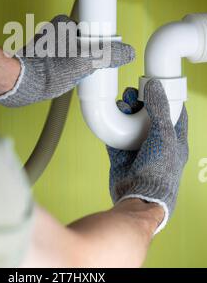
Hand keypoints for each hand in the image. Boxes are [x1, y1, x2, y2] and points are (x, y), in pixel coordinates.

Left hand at [0, 15, 134, 106]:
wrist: (19, 84)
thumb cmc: (48, 68)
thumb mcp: (86, 60)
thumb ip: (109, 54)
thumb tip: (128, 52)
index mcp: (64, 22)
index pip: (91, 29)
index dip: (99, 44)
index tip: (102, 55)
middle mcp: (53, 30)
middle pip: (83, 42)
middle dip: (88, 56)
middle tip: (88, 69)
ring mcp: (45, 44)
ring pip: (72, 54)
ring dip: (76, 65)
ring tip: (74, 77)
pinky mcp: (39, 59)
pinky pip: (60, 63)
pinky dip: (65, 72)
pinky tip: (65, 81)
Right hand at [107, 79, 188, 233]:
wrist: (140, 197)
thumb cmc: (160, 171)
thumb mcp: (164, 135)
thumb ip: (159, 109)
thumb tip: (155, 85)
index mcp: (174, 139)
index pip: (173, 112)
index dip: (164, 97)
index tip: (154, 84)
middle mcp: (156, 143)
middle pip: (147, 115)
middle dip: (138, 102)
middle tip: (130, 93)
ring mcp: (138, 150)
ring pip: (129, 124)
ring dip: (123, 112)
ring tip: (120, 104)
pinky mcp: (121, 156)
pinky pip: (114, 137)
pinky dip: (111, 126)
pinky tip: (109, 117)